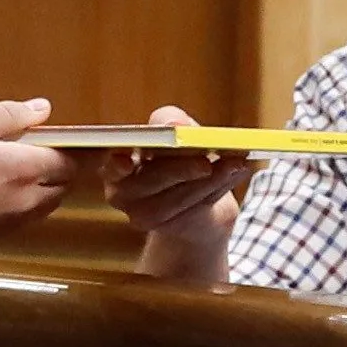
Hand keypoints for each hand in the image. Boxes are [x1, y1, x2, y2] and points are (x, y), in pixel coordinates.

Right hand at [0, 98, 82, 241]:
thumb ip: (7, 116)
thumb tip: (41, 109)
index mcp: (22, 168)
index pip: (68, 160)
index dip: (65, 146)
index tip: (50, 136)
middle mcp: (26, 198)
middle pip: (64, 183)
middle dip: (55, 166)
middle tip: (29, 149)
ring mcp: (15, 221)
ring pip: (48, 202)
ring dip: (41, 185)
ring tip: (10, 168)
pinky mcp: (1, 237)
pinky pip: (27, 216)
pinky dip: (23, 202)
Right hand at [98, 106, 248, 282]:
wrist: (195, 200)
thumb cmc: (177, 154)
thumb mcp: (173, 128)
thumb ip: (169, 119)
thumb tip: (177, 125)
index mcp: (115, 162)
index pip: (109, 163)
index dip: (115, 164)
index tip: (127, 161)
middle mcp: (121, 193)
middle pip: (149, 181)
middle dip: (180, 169)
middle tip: (206, 161)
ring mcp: (144, 215)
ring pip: (177, 198)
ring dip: (211, 179)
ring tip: (236, 162)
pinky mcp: (171, 227)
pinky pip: (196, 207)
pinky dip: (220, 187)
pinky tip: (238, 171)